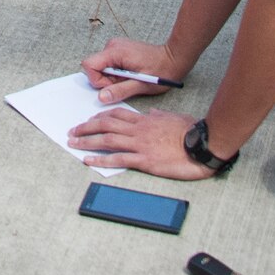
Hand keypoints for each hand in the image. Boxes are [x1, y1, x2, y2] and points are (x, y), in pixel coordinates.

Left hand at [70, 108, 211, 178]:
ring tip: (73, 143)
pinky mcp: (145, 160)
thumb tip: (152, 114)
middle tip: (73, 130)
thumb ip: (159, 117)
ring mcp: (140, 145)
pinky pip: (118, 159)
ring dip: (87, 141)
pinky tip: (88, 160)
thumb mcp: (173, 118)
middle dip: (86, 127)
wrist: (201, 145)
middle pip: (106, 125)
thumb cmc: (191, 131)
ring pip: (107, 140)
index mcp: (145, 120)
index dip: (99, 117)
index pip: (117, 115)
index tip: (89, 120)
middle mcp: (138, 130)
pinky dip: (101, 159)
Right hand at [83, 37, 184, 102]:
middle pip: (95, 67)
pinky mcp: (119, 50)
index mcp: (115, 51)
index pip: (89, 64)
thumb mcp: (141, 85)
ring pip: (102, 66)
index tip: (114, 85)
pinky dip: (116, 73)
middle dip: (107, 80)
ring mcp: (115, 46)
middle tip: (126, 82)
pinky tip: (131, 74)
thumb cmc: (161, 71)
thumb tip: (102, 97)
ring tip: (131, 78)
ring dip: (112, 77)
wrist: (173, 59)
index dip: (97, 80)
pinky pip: (109, 64)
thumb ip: (120, 91)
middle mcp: (112, 46)